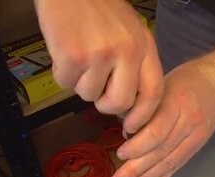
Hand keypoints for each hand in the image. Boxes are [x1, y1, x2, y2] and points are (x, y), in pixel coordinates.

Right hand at [34, 0, 163, 132]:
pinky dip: (62, 73)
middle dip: (105, 104)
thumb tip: (130, 102)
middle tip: (97, 91)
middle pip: (120, 103)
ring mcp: (100, 54)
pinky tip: (65, 50)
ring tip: (79, 56)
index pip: (153, 93)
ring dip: (80, 83)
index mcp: (144, 46)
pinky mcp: (73, 55)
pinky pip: (66, 84)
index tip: (131, 126)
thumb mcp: (130, 31)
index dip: (142, 115)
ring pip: (89, 95)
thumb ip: (135, 63)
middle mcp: (127, 52)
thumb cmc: (98, 6)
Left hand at [111, 59, 214, 176]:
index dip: (138, 146)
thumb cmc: (186, 79)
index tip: (120, 153)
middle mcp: (189, 123)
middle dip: (137, 170)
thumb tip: (126, 131)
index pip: (157, 131)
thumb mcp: (162, 83)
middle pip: (161, 152)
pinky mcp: (197, 147)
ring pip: (169, 163)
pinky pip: (178, 166)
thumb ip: (146, 107)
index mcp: (177, 103)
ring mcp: (195, 137)